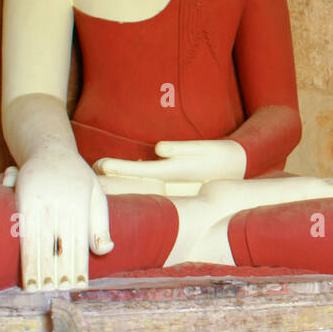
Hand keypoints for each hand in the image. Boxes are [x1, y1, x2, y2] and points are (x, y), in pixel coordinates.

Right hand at [13, 148, 112, 289]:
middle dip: (57, 269)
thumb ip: (101, 224)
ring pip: (38, 238)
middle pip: (58, 242)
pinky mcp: (23, 198)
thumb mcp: (96, 195)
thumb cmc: (78, 177)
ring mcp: (40, 199)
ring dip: (37, 264)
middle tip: (56, 292)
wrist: (50, 148)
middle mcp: (61, 201)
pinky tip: (24, 265)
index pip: (80, 240)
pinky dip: (23, 248)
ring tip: (36, 287)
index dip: (77, 264)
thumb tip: (105, 250)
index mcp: (81, 202)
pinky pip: (23, 228)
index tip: (77, 284)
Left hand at [95, 139, 245, 183]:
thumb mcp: (206, 148)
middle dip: (114, 176)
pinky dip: (135, 176)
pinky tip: (125, 171)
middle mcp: (170, 180)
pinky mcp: (175, 181)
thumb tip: (158, 149)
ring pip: (141, 182)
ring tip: (99, 171)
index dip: (119, 169)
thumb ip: (181, 149)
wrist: (242, 168)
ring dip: (122, 177)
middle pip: (136, 180)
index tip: (101, 165)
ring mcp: (172, 183)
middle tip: (91, 169)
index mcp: (175, 172)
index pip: (140, 171)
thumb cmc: (224, 156)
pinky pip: (150, 180)